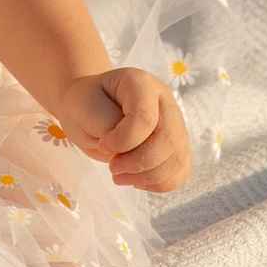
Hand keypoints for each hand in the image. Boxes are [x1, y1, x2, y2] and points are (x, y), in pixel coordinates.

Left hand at [55, 66, 190, 193]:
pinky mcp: (177, 145)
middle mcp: (164, 100)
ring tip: (120, 176)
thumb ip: (108, 125)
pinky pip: (181, 171)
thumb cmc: (86, 105)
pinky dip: (160, 183)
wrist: (90, 109)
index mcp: (141, 83)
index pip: (146, 117)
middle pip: (168, 140)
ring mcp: (175, 122)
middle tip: (113, 168)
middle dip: (138, 163)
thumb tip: (127, 149)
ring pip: (177, 158)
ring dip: (147, 177)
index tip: (103, 144)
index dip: (124, 140)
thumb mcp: (85, 108)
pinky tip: (137, 180)